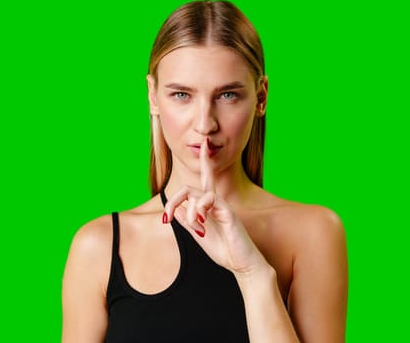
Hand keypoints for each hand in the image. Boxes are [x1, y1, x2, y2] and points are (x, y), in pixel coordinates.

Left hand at [163, 138, 265, 274]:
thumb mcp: (199, 236)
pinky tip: (202, 225)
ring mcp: (223, 207)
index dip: (206, 162)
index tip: (204, 145)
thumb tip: (176, 209)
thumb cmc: (225, 251)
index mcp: (209, 207)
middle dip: (174, 199)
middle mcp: (216, 203)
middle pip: (191, 187)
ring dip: (189, 212)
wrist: (243, 265)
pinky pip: (210, 200)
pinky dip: (199, 211)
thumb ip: (188, 222)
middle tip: (166, 217)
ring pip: (197, 193)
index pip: (205, 180)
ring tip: (195, 229)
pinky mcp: (229, 213)